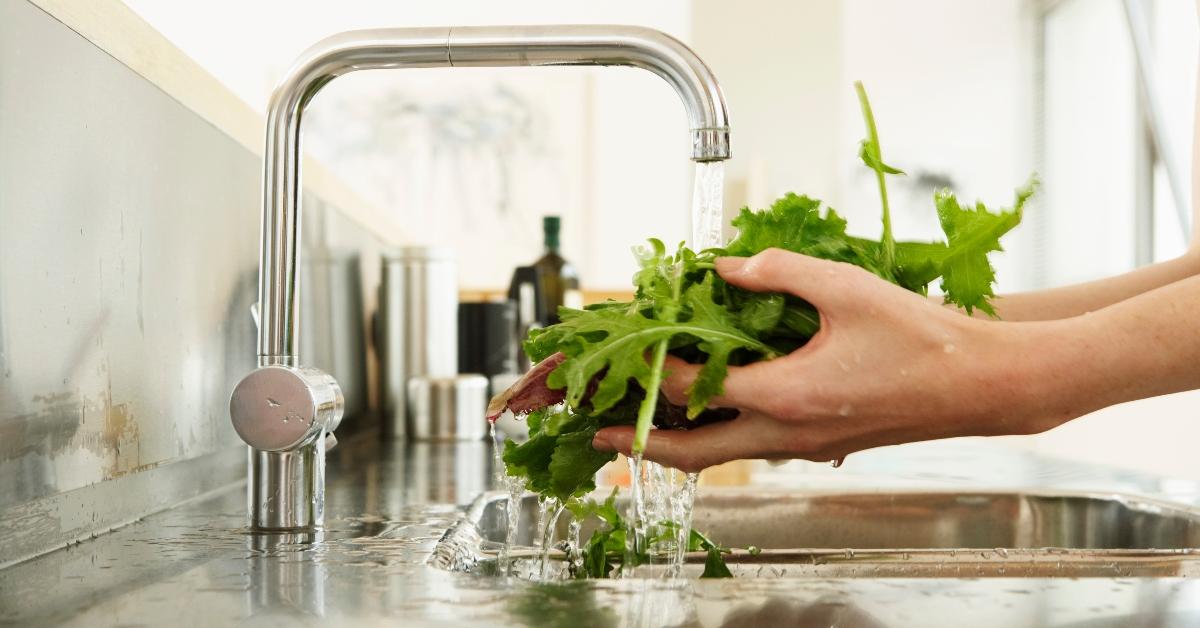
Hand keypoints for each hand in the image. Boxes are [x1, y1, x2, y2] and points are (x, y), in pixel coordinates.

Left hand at [592, 248, 1079, 471]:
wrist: (983, 384)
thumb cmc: (922, 337)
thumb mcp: (844, 288)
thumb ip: (776, 270)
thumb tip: (722, 263)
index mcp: (786, 396)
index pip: (691, 388)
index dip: (649, 367)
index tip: (620, 349)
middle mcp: (786, 434)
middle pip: (690, 453)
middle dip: (638, 444)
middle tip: (597, 434)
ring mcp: (803, 447)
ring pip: (720, 456)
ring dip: (676, 442)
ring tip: (641, 421)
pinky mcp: (821, 445)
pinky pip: (750, 447)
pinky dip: (717, 435)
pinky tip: (712, 406)